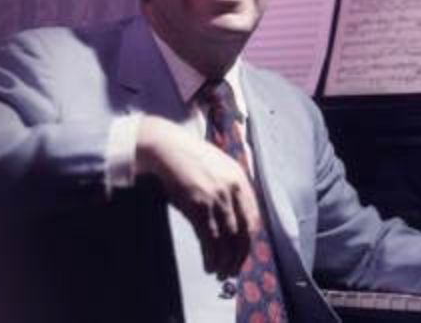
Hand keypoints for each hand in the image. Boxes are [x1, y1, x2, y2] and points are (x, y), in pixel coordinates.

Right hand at [136, 115, 259, 278]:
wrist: (167, 148)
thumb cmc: (190, 158)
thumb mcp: (219, 167)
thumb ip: (231, 187)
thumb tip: (234, 218)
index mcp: (241, 179)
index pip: (253, 218)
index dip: (248, 240)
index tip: (242, 253)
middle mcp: (233, 189)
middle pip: (244, 232)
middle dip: (240, 256)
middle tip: (233, 270)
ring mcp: (217, 198)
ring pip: (228, 239)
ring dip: (225, 261)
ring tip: (220, 273)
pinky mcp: (199, 206)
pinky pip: (210, 239)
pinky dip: (211, 257)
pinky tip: (208, 265)